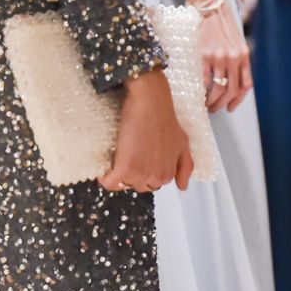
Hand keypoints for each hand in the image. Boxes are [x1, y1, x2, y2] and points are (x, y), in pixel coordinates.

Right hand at [101, 70, 193, 192]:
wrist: (150, 103)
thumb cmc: (165, 119)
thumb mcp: (182, 143)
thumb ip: (185, 166)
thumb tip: (182, 187)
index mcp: (167, 175)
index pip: (150, 184)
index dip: (143, 170)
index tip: (139, 157)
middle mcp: (156, 178)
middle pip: (136, 185)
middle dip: (132, 173)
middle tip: (130, 152)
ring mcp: (140, 174)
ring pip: (123, 184)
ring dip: (118, 173)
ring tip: (119, 153)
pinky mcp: (124, 168)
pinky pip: (110, 182)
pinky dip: (105, 177)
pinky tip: (105, 167)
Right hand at [192, 0, 252, 112]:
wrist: (208, 1)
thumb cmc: (219, 18)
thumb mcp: (234, 38)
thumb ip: (235, 55)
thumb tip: (230, 74)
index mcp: (244, 54)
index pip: (246, 84)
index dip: (239, 100)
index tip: (231, 107)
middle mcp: (235, 57)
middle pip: (232, 90)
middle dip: (224, 104)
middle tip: (216, 109)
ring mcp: (220, 57)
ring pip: (219, 88)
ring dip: (213, 101)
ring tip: (206, 105)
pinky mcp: (205, 54)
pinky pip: (206, 80)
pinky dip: (202, 90)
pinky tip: (199, 93)